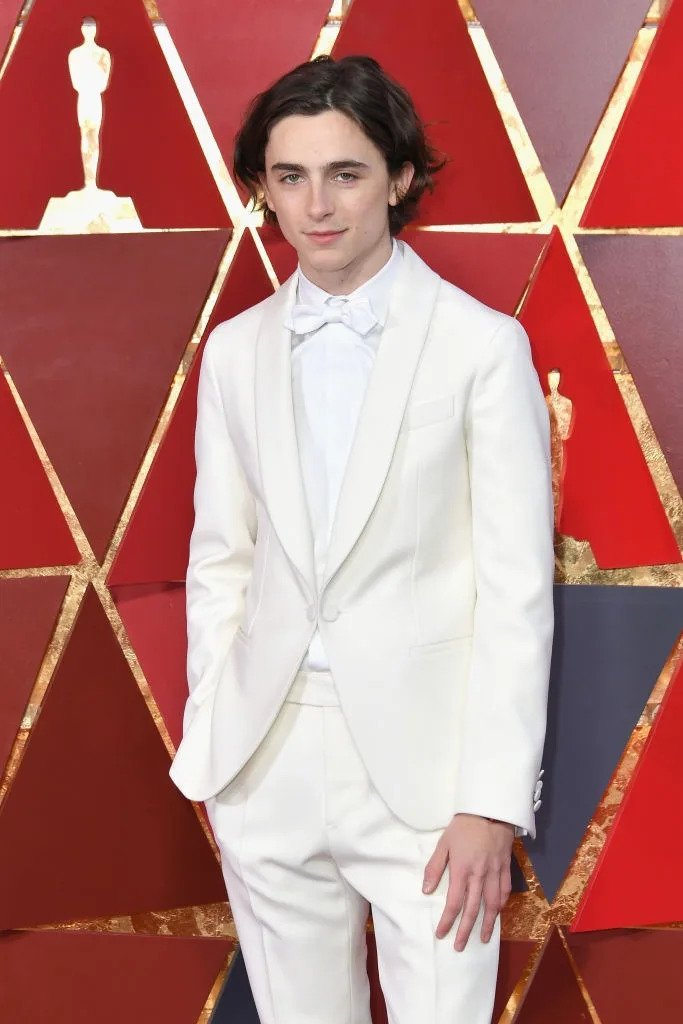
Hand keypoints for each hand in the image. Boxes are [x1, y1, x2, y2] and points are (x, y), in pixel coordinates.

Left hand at [422, 813, 513, 950]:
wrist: (490, 810)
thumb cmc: (463, 826)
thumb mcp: (443, 843)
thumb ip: (435, 867)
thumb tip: (426, 890)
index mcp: (462, 869)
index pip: (454, 902)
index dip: (447, 921)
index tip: (441, 934)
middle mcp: (480, 876)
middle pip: (473, 909)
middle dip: (465, 930)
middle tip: (459, 946)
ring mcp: (495, 873)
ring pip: (492, 905)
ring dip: (486, 924)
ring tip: (482, 938)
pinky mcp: (506, 868)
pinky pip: (505, 892)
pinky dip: (501, 906)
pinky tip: (497, 913)